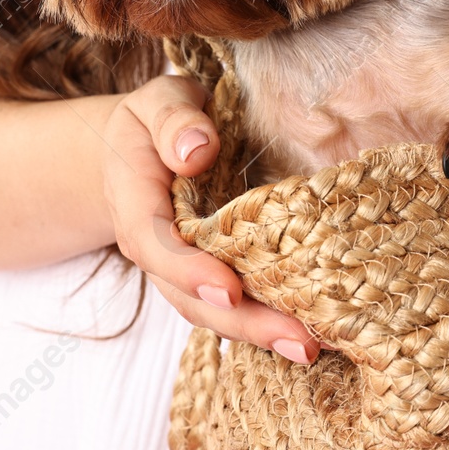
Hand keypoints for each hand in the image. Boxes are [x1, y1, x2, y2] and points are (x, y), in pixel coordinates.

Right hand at [101, 75, 317, 363]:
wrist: (134, 154)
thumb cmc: (152, 123)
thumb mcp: (157, 102)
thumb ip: (174, 120)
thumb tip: (197, 150)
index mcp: (137, 208)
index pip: (159, 248)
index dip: (191, 272)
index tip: (230, 289)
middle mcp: (158, 252)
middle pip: (193, 299)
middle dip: (245, 324)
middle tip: (299, 342)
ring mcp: (185, 270)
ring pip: (217, 312)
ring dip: (262, 334)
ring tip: (312, 348)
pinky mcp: (213, 274)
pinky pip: (237, 304)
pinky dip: (269, 321)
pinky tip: (314, 332)